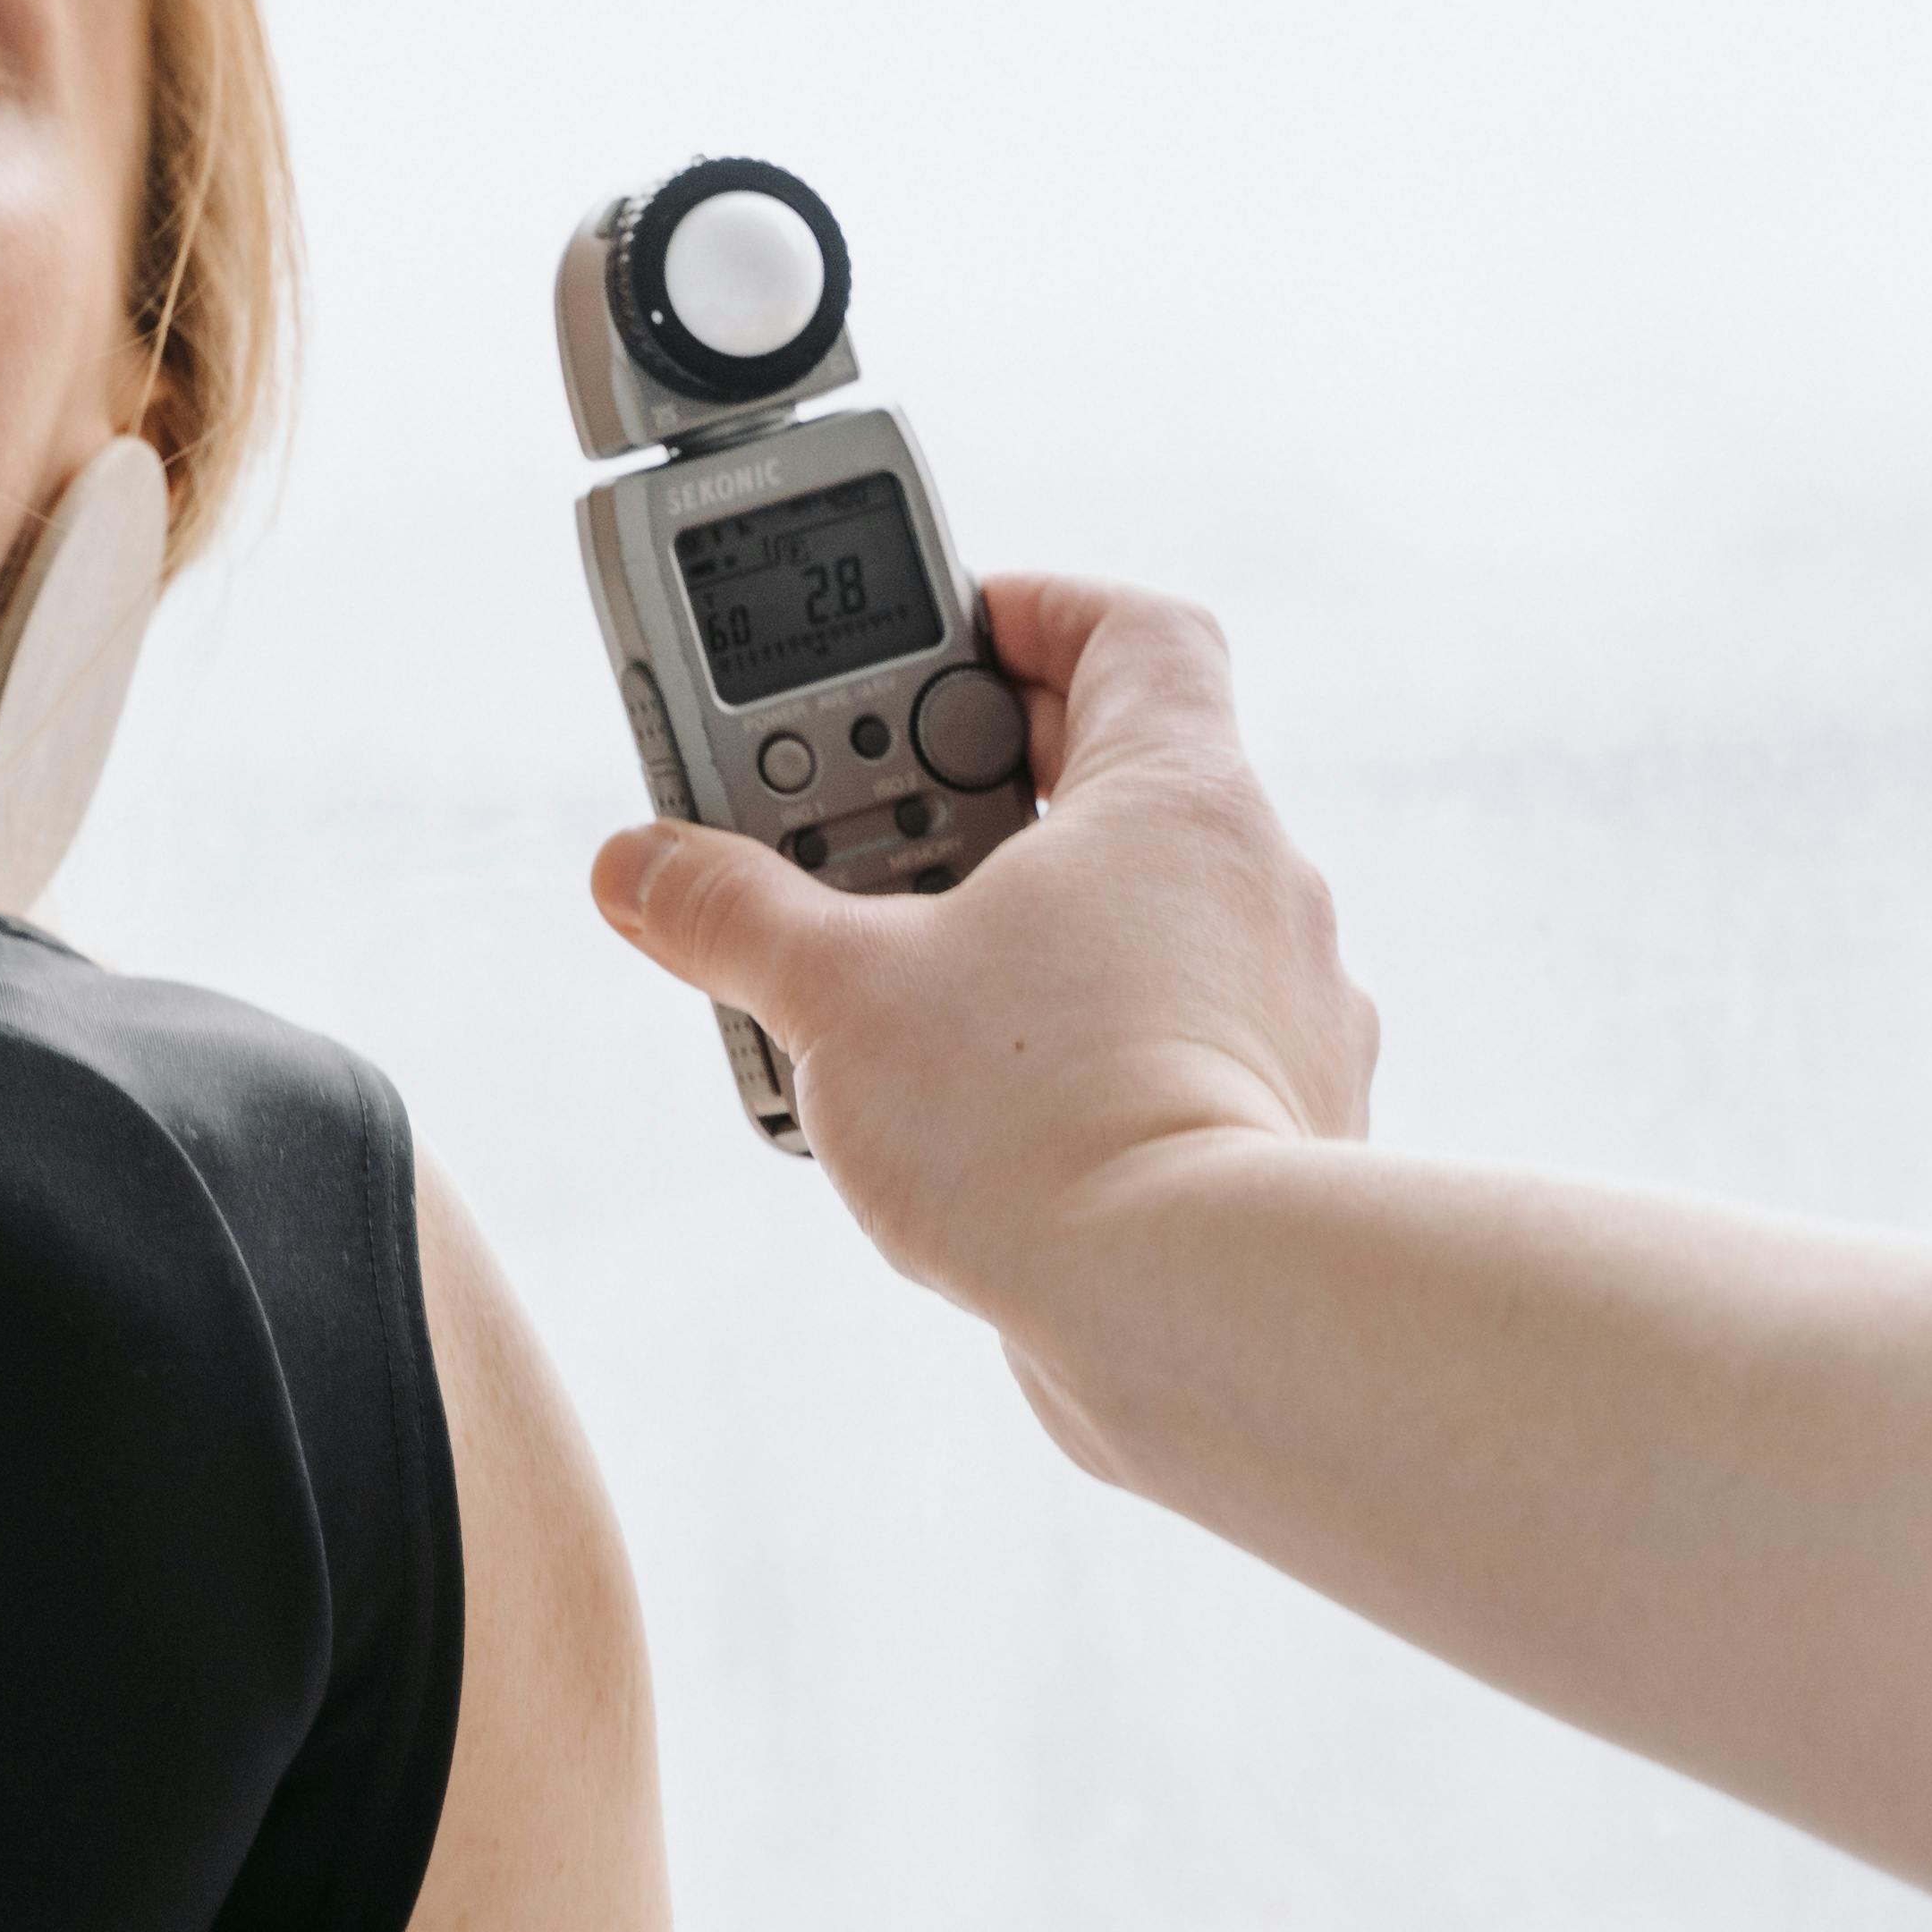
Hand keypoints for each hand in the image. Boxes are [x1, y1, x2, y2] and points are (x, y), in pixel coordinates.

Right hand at [588, 580, 1377, 1388]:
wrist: (1198, 1318)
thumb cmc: (1046, 1125)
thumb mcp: (839, 996)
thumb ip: (730, 916)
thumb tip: (641, 871)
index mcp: (1180, 797)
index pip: (1134, 630)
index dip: (1030, 613)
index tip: (933, 650)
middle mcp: (1263, 886)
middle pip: (1113, 779)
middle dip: (968, 799)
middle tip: (852, 832)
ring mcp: (1290, 1013)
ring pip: (1138, 923)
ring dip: (1018, 931)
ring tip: (893, 989)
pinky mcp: (1282, 1129)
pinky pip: (1167, 1042)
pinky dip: (1074, 1047)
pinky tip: (975, 1108)